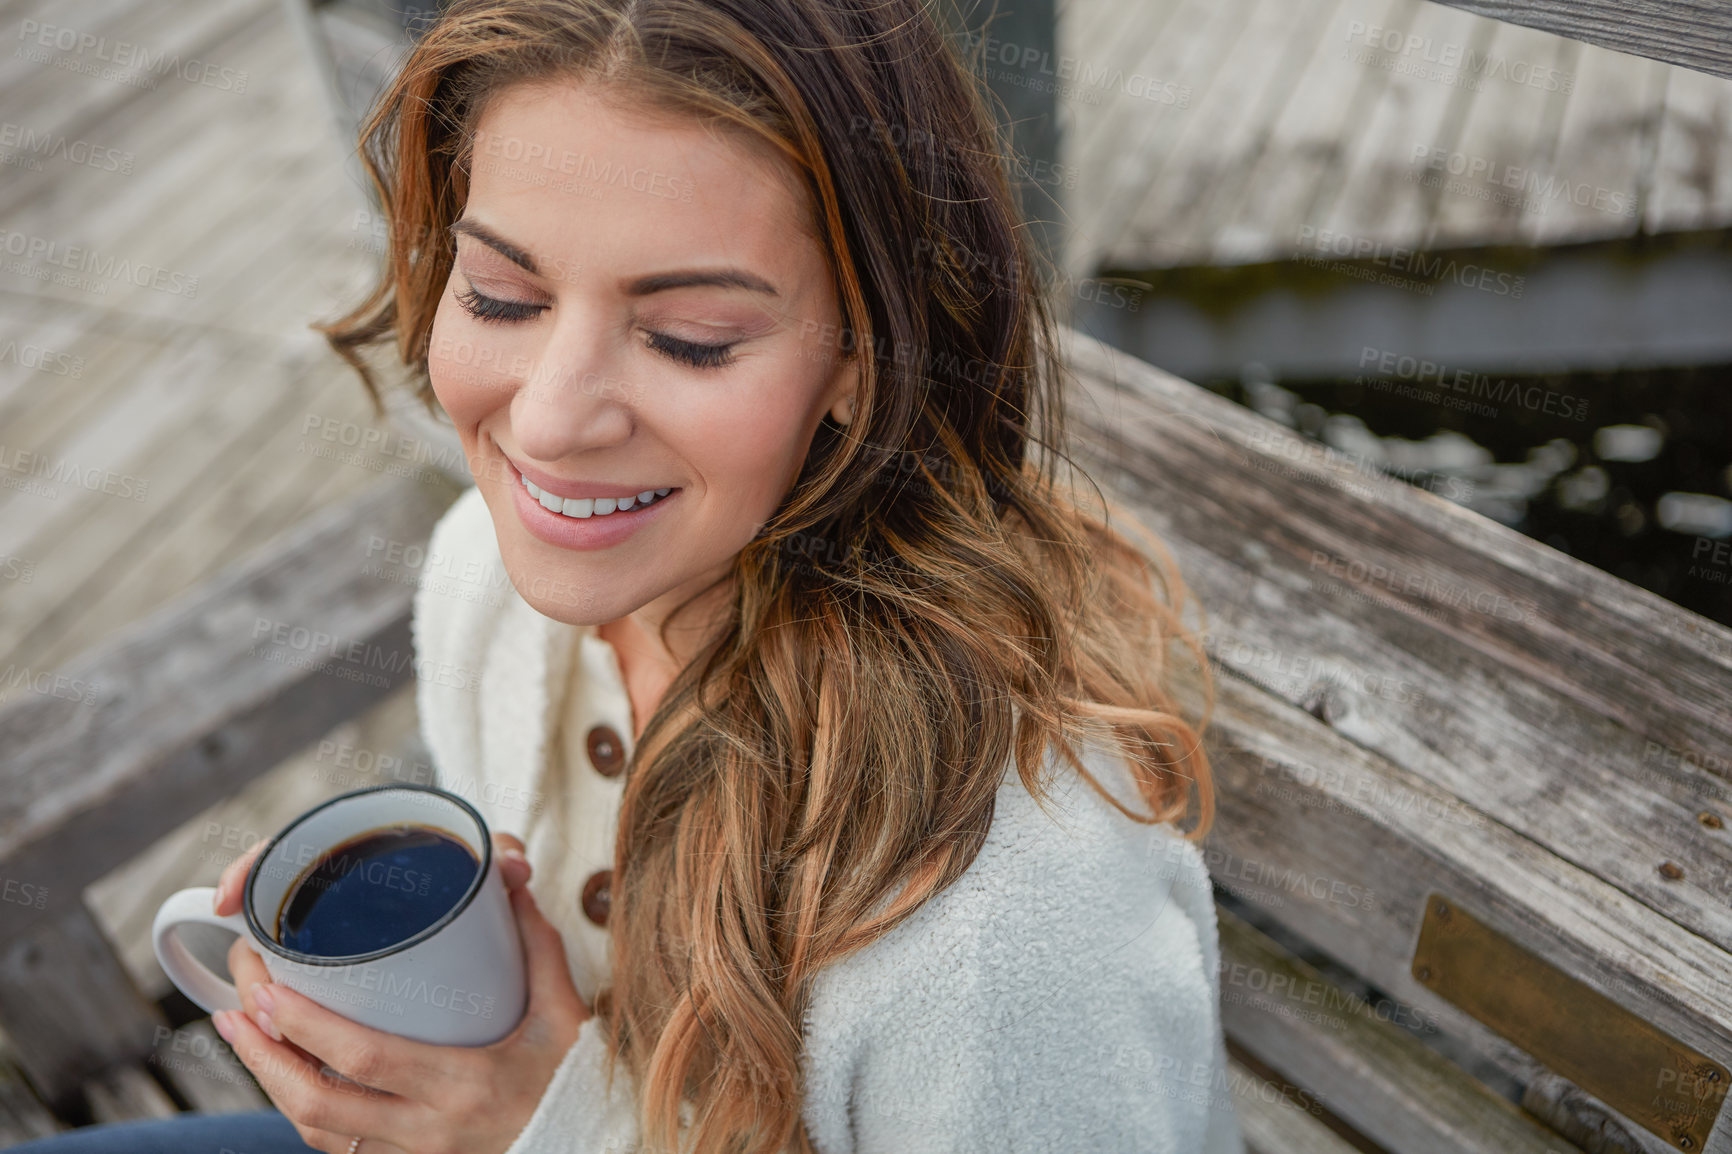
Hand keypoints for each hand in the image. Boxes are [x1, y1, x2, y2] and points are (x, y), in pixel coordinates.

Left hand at [212, 833, 592, 1153]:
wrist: (587, 1146)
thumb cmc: (574, 1082)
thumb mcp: (565, 1015)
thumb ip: (537, 947)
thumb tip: (510, 879)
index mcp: (465, 1085)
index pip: (366, 1060)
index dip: (307, 1028)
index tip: (269, 990)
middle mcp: (430, 1130)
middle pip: (321, 1104)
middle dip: (266, 1055)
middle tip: (237, 1004)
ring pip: (319, 1131)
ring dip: (270, 1084)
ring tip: (241, 1035)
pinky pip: (338, 1146)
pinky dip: (301, 1110)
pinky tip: (282, 1075)